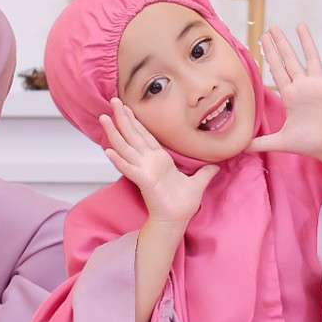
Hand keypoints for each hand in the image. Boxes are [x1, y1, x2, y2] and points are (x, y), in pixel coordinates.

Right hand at [100, 98, 218, 228]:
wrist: (177, 220)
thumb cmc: (182, 205)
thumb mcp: (198, 183)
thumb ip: (205, 173)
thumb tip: (216, 166)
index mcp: (159, 160)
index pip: (144, 135)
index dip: (135, 120)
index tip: (127, 107)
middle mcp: (148, 163)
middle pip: (132, 135)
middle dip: (122, 118)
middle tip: (113, 101)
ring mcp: (143, 171)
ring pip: (125, 148)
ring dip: (114, 133)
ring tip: (104, 119)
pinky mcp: (143, 181)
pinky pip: (129, 169)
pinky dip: (118, 160)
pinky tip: (108, 151)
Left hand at [248, 24, 321, 161]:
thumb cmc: (308, 143)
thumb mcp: (279, 141)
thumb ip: (259, 142)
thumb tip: (240, 148)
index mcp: (290, 96)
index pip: (277, 71)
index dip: (269, 56)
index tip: (262, 42)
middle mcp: (303, 86)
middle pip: (290, 60)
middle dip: (280, 44)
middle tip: (272, 28)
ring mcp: (319, 85)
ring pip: (311, 58)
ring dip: (305, 42)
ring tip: (299, 25)